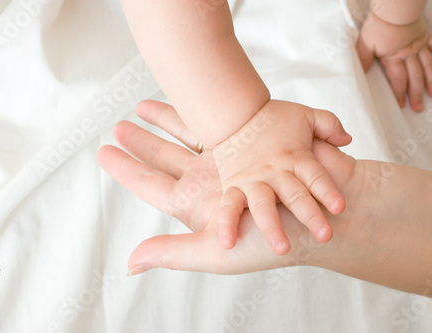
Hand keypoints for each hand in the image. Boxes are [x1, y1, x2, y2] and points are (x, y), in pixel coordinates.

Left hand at [97, 100, 362, 274]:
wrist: (327, 215)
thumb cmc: (273, 241)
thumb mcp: (219, 251)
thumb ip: (174, 254)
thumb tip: (131, 262)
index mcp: (199, 205)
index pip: (151, 184)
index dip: (127, 169)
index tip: (104, 152)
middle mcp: (211, 182)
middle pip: (167, 156)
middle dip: (143, 141)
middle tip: (119, 124)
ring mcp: (232, 161)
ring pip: (192, 134)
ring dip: (169, 119)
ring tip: (145, 104)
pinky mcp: (254, 145)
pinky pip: (225, 121)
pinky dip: (208, 110)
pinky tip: (194, 97)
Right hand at [211, 100, 351, 254]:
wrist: (233, 112)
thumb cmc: (272, 117)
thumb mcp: (305, 115)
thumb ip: (329, 125)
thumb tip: (348, 140)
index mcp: (296, 157)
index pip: (316, 176)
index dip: (328, 191)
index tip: (340, 207)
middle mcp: (275, 172)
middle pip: (295, 196)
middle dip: (310, 215)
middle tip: (325, 236)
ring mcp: (252, 181)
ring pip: (262, 206)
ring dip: (272, 227)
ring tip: (282, 249)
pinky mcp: (233, 186)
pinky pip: (228, 207)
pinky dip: (226, 225)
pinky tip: (228, 244)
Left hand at [356, 11, 431, 111]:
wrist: (394, 9)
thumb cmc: (378, 26)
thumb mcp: (365, 45)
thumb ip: (363, 60)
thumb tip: (357, 76)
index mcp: (394, 59)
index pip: (398, 80)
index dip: (400, 94)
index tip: (402, 106)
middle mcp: (409, 55)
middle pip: (414, 77)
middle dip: (416, 94)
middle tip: (419, 108)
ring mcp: (419, 46)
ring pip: (427, 67)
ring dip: (431, 81)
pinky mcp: (426, 36)